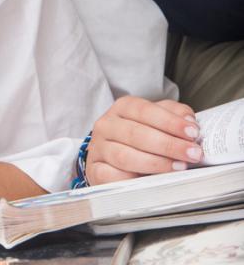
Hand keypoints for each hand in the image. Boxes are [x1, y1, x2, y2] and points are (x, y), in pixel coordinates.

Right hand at [86, 96, 202, 184]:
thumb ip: (174, 114)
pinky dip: (135, 181)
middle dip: (168, 144)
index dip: (169, 121)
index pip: (144, 110)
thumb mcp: (156, 119)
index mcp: (122, 108)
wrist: (112, 155)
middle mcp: (107, 125)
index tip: (192, 132)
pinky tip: (153, 182)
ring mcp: (99, 148)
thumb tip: (188, 120)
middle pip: (136, 133)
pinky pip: (114, 178)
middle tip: (193, 153)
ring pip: (125, 156)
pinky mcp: (96, 171)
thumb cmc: (139, 137)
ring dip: (156, 163)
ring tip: (179, 167)